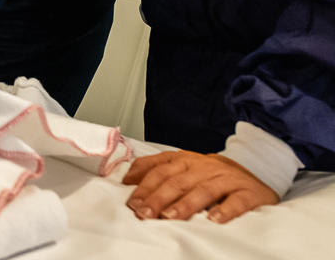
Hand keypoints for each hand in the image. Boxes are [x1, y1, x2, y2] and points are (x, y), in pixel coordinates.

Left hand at [123, 151, 278, 222]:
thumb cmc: (210, 176)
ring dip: (185, 204)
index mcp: (185, 160)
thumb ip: (156, 170)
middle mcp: (204, 166)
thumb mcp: (182, 169)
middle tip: (145, 213)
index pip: (160, 170)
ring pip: (203, 190)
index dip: (145, 186)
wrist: (252, 177)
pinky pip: (237, 201)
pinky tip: (215, 220)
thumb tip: (128, 180)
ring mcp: (227, 178)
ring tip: (170, 216)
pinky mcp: (248, 192)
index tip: (132, 201)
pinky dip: (225, 210)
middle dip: (158, 198)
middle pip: (177, 181)